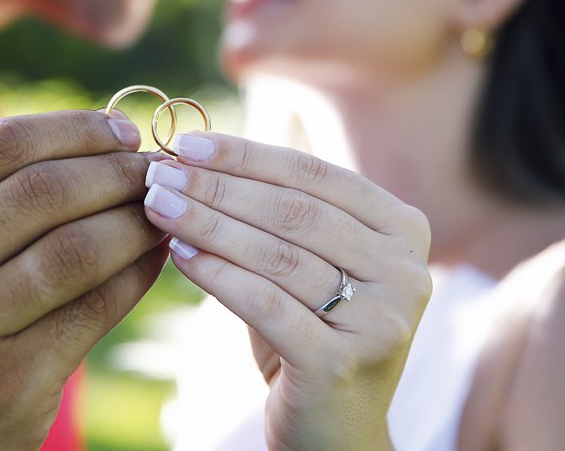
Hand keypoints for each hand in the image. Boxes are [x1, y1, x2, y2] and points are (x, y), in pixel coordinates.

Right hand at [0, 110, 168, 450]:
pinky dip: (136, 276)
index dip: (75, 130)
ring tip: (164, 212)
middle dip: (116, 171)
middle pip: (42, 190)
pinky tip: (154, 260)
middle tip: (158, 170)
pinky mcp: (4, 384)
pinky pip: (94, 309)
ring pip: (75, 247)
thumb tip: (96, 141)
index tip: (123, 130)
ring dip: (136, 221)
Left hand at [141, 132, 431, 450]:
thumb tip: (194, 155)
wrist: (334, 435)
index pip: (313, 174)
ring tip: (158, 206)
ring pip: (277, 254)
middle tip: (160, 173)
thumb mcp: (306, 265)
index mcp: (404, 230)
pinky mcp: (342, 363)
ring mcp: (381, 319)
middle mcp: (407, 271)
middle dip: (218, 186)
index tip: (185, 143)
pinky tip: (178, 255)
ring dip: (208, 223)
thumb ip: (274, 213)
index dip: (245, 154)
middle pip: (294, 211)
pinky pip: (265, 303)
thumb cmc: (311, 334)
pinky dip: (216, 274)